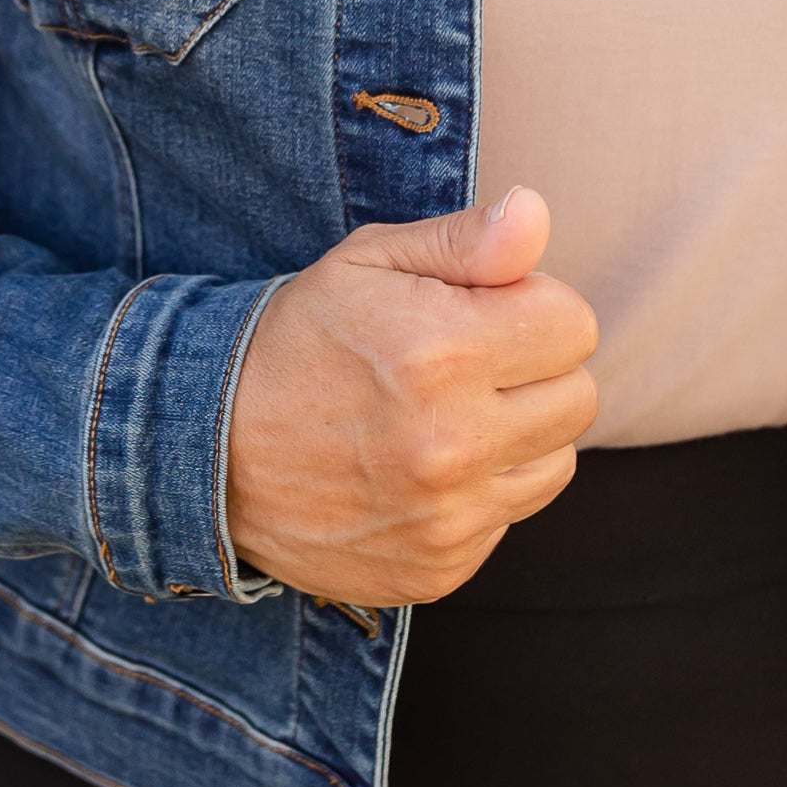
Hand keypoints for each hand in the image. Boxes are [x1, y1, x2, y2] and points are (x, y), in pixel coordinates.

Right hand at [225, 185, 597, 607]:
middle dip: (535, 369)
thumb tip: (538, 217)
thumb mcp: (368, 263)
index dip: (531, 306)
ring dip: (519, 435)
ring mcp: (447, 519)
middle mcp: (451, 444)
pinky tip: (422, 469)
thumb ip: (465, 241)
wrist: (208, 453)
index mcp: (441, 353)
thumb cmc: (299, 340)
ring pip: (556, 463)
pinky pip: (509, 518)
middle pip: (579, 398)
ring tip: (447, 415)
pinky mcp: (440, 569)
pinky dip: (481, 492)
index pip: (574, 324)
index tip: (482, 311)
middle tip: (468, 363)